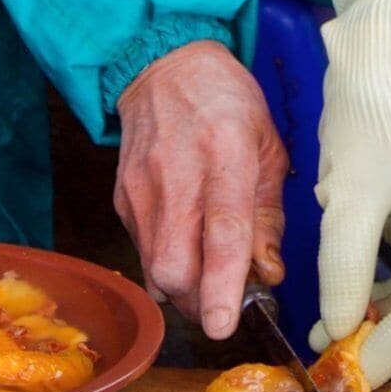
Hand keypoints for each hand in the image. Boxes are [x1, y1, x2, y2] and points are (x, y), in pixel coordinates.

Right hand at [113, 41, 285, 340]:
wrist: (164, 65)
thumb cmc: (227, 103)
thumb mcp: (268, 147)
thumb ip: (268, 214)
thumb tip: (268, 273)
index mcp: (226, 154)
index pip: (222, 232)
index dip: (221, 286)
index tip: (222, 325)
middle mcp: (177, 174)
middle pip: (174, 265)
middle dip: (198, 302)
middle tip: (223, 303)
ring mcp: (142, 187)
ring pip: (153, 267)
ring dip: (182, 290)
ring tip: (206, 278)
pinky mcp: (122, 197)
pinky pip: (142, 251)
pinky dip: (165, 265)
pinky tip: (184, 247)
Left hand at [316, 1, 390, 387]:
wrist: (384, 57)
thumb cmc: (370, 112)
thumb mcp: (349, 191)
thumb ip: (344, 263)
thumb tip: (338, 330)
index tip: (350, 377)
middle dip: (387, 342)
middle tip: (336, 373)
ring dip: (381, 324)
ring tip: (329, 343)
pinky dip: (382, 299)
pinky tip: (344, 311)